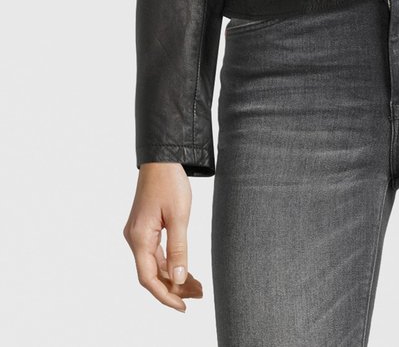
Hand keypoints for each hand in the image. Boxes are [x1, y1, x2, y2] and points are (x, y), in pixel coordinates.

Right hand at [123, 162, 203, 311]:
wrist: (161, 157)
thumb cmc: (169, 181)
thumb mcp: (179, 216)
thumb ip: (178, 248)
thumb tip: (178, 278)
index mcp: (139, 237)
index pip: (149, 278)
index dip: (165, 295)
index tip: (183, 306)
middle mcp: (134, 238)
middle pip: (152, 274)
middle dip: (174, 287)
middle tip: (198, 295)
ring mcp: (138, 233)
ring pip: (155, 264)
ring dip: (173, 276)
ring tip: (197, 286)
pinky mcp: (145, 227)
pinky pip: (156, 253)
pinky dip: (170, 263)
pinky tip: (185, 270)